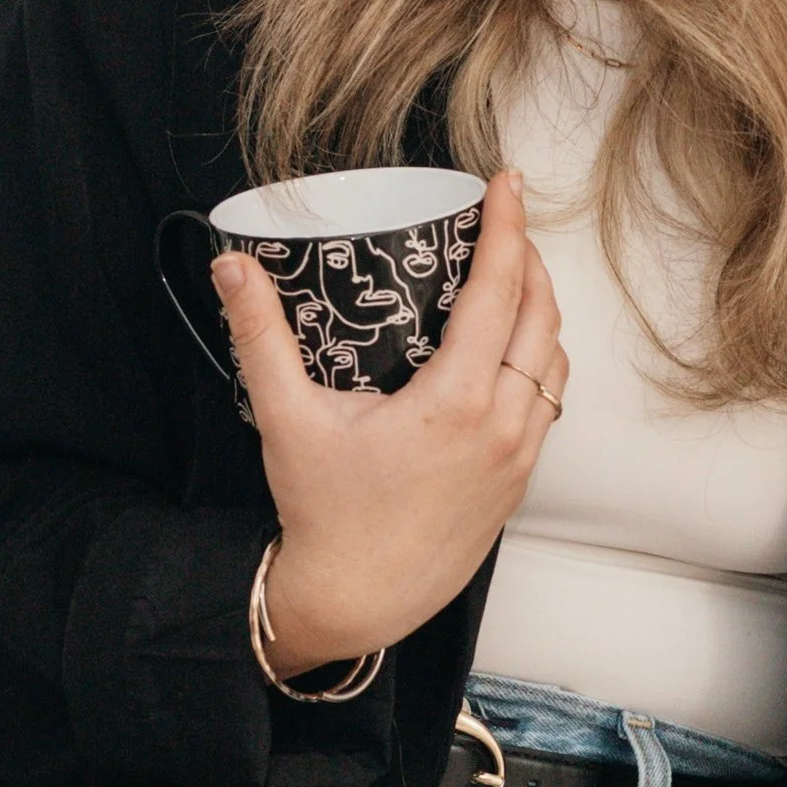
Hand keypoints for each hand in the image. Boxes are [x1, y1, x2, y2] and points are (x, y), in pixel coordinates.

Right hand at [213, 169, 566, 677]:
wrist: (354, 602)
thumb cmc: (323, 515)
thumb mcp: (287, 419)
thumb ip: (261, 336)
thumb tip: (232, 266)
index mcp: (456, 402)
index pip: (501, 291)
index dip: (509, 227)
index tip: (508, 184)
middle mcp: (502, 425)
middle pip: (542, 317)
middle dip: (530, 259)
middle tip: (504, 222)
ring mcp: (517, 457)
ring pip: (555, 361)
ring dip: (542, 311)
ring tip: (511, 277)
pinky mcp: (517, 483)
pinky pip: (548, 403)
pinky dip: (540, 360)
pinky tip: (511, 350)